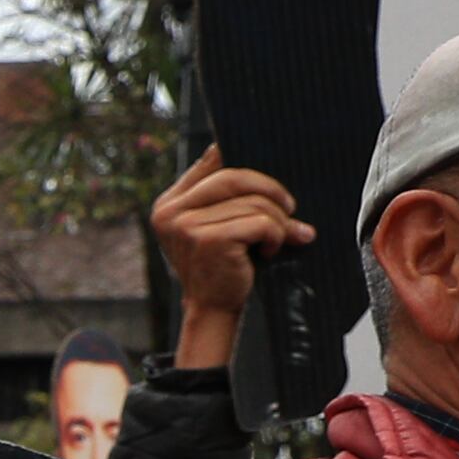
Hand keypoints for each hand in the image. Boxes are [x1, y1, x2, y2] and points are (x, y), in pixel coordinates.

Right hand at [149, 144, 309, 369]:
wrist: (213, 309)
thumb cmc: (221, 265)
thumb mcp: (212, 224)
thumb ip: (219, 194)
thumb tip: (236, 149)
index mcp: (169, 203)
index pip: (212, 162)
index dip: (246, 166)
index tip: (269, 184)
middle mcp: (170, 212)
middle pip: (235, 177)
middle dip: (271, 192)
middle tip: (290, 209)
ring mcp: (185, 226)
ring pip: (252, 202)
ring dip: (277, 221)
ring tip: (276, 240)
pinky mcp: (207, 240)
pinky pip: (258, 222)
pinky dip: (274, 235)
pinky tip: (268, 250)